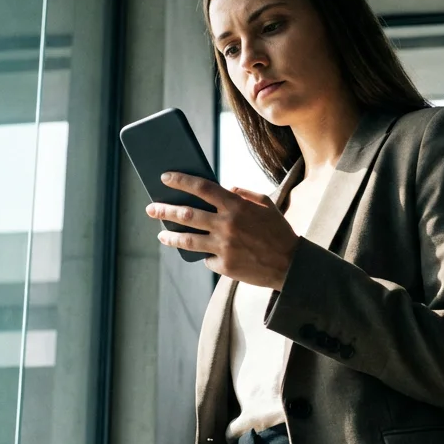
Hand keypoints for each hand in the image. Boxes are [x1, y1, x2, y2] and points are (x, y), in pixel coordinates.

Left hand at [145, 172, 301, 289]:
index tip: (164, 177)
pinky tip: (201, 253)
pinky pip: (206, 258)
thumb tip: (227, 187)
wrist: (291, 265)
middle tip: (151, 208)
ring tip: (161, 235)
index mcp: (236, 206)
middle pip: (186, 214)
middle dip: (164, 210)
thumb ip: (245, 193)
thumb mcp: (266, 205)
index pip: (201, 188)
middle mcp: (227, 225)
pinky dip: (203, 254)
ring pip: (187, 240)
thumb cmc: (279, 232)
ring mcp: (224, 247)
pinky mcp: (225, 265)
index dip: (181, 181)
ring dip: (170, 236)